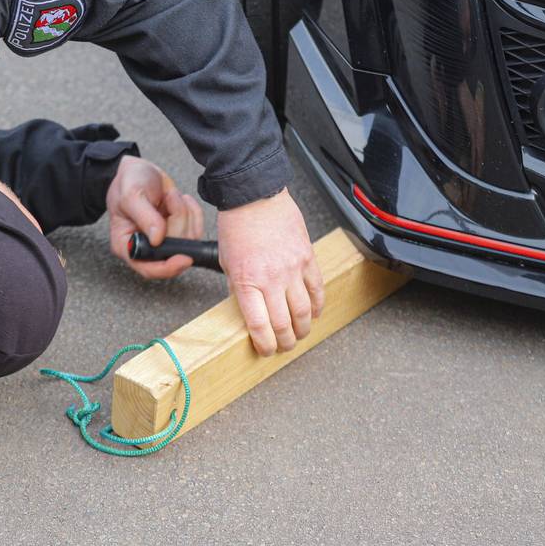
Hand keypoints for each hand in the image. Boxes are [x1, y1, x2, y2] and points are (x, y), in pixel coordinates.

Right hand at [107, 156, 204, 278]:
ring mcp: (165, 241)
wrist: (140, 169)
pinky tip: (180, 199)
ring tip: (170, 195)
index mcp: (126, 245)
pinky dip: (193, 212)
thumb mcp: (131, 194)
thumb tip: (158, 238)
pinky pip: (196, 229)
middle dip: (177, 222)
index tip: (184, 257)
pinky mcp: (179, 232)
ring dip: (184, 213)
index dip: (168, 267)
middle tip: (169, 198)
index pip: (148, 268)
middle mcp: (146, 247)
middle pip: (173, 252)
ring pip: (188, 240)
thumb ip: (144, 216)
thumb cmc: (129, 181)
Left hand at [218, 188, 323, 355]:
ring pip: (304, 312)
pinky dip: (317, 306)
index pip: (259, 327)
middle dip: (285, 342)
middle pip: (284, 325)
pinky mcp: (307, 258)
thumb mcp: (227, 262)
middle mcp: (271, 279)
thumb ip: (239, 289)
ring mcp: (292, 269)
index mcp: (246, 282)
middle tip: (284, 346)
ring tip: (299, 334)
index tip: (265, 351)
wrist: (254, 195)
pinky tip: (313, 313)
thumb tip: (247, 310)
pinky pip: (317, 290)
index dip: (264, 346)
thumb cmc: (237, 224)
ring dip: (303, 329)